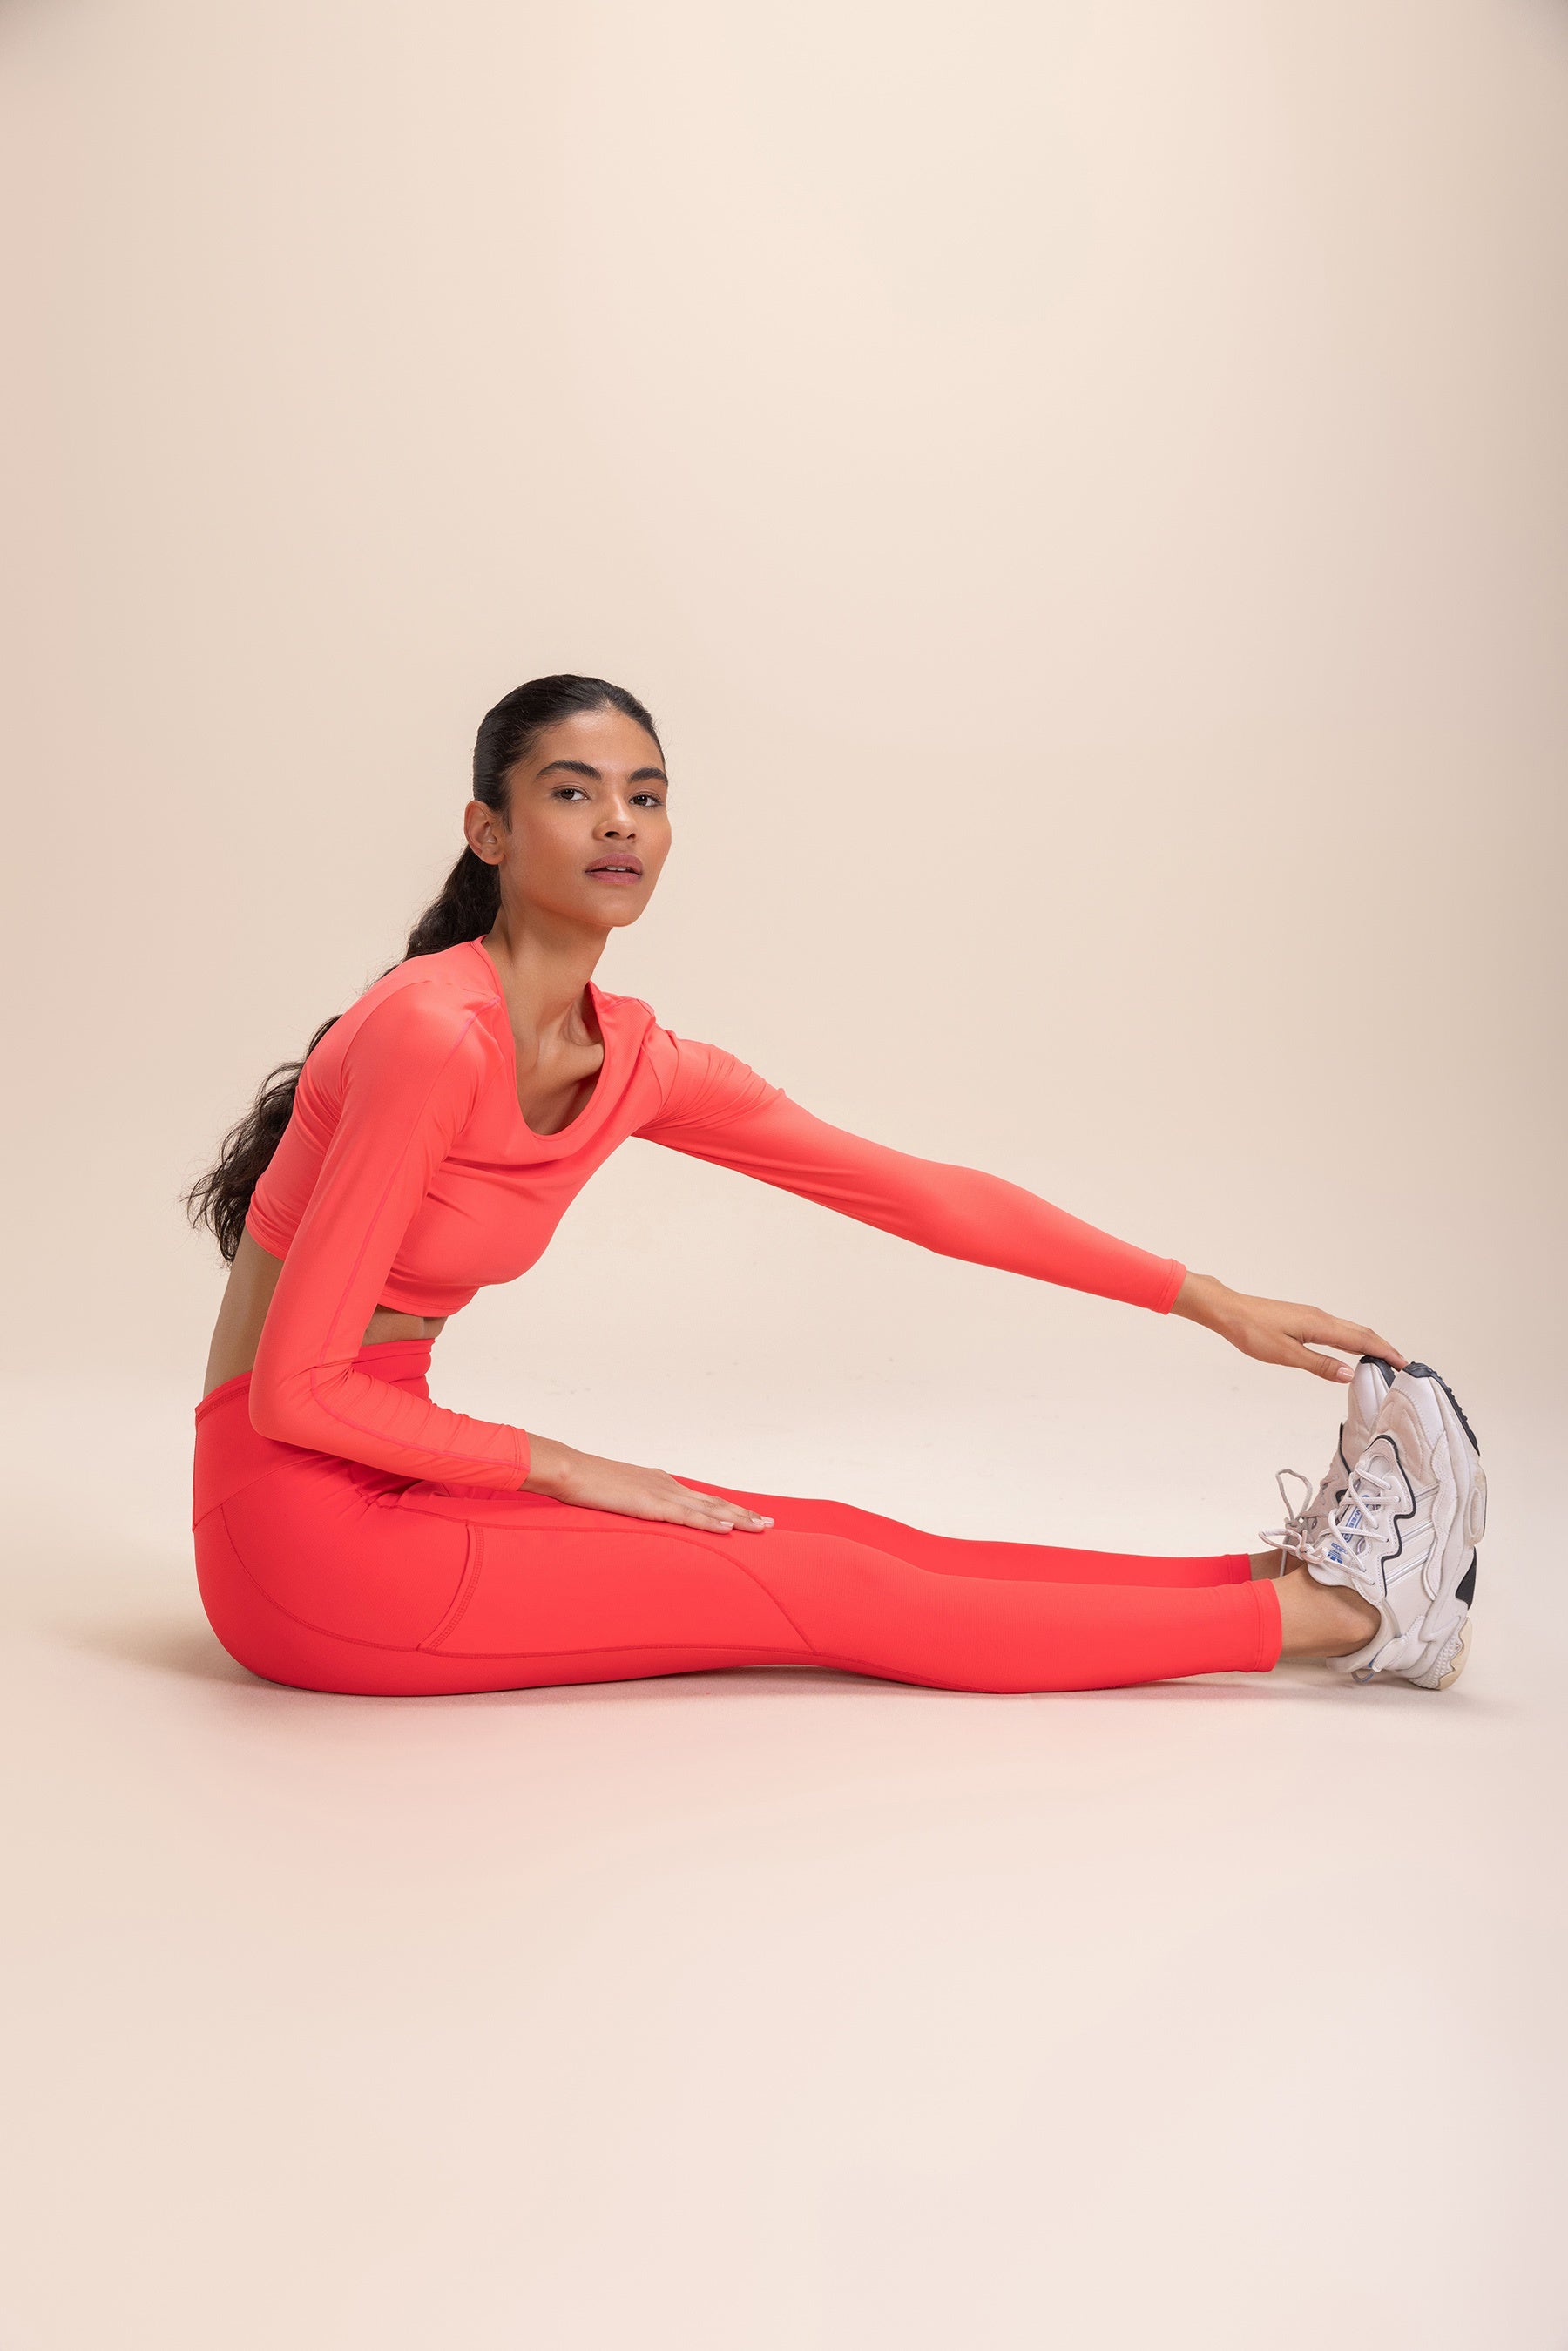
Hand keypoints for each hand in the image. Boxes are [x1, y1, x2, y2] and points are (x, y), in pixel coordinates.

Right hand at [522, 1435, 773, 1533]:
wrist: (569, 1470)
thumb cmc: (586, 1484)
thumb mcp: (618, 1496)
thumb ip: (634, 1505)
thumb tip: (642, 1515)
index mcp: (660, 1483)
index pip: (702, 1499)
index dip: (728, 1509)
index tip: (749, 1517)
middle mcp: (668, 1485)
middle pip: (713, 1503)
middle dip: (743, 1514)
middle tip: (769, 1524)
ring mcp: (661, 1493)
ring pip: (707, 1510)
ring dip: (737, 1519)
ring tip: (760, 1527)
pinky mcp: (650, 1505)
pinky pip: (686, 1518)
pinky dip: (709, 1524)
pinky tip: (727, 1530)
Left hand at [1171, 1271, 1407, 1383]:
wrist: (1229, 1311)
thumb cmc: (1252, 1331)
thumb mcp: (1286, 1355)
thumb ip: (1319, 1365)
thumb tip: (1350, 1373)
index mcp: (1320, 1325)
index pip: (1362, 1340)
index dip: (1385, 1351)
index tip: (1404, 1363)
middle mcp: (1321, 1317)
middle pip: (1361, 1333)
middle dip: (1384, 1348)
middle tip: (1402, 1364)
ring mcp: (1312, 1316)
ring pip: (1350, 1329)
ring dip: (1370, 1344)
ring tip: (1384, 1359)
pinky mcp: (1303, 1319)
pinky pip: (1337, 1329)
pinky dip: (1353, 1340)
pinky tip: (1351, 1349)